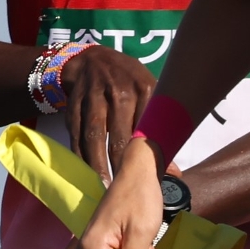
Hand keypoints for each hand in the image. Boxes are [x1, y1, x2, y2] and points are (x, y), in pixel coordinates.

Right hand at [59, 46, 157, 182]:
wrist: (93, 59)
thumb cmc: (129, 83)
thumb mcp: (149, 97)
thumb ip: (160, 134)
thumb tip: (175, 174)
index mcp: (144, 88)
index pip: (147, 127)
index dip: (146, 155)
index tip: (147, 179)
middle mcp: (119, 90)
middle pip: (120, 134)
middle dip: (122, 164)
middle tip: (124, 189)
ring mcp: (94, 94)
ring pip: (95, 134)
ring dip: (98, 162)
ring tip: (104, 185)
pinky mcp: (74, 102)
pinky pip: (75, 132)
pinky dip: (80, 154)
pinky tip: (85, 171)